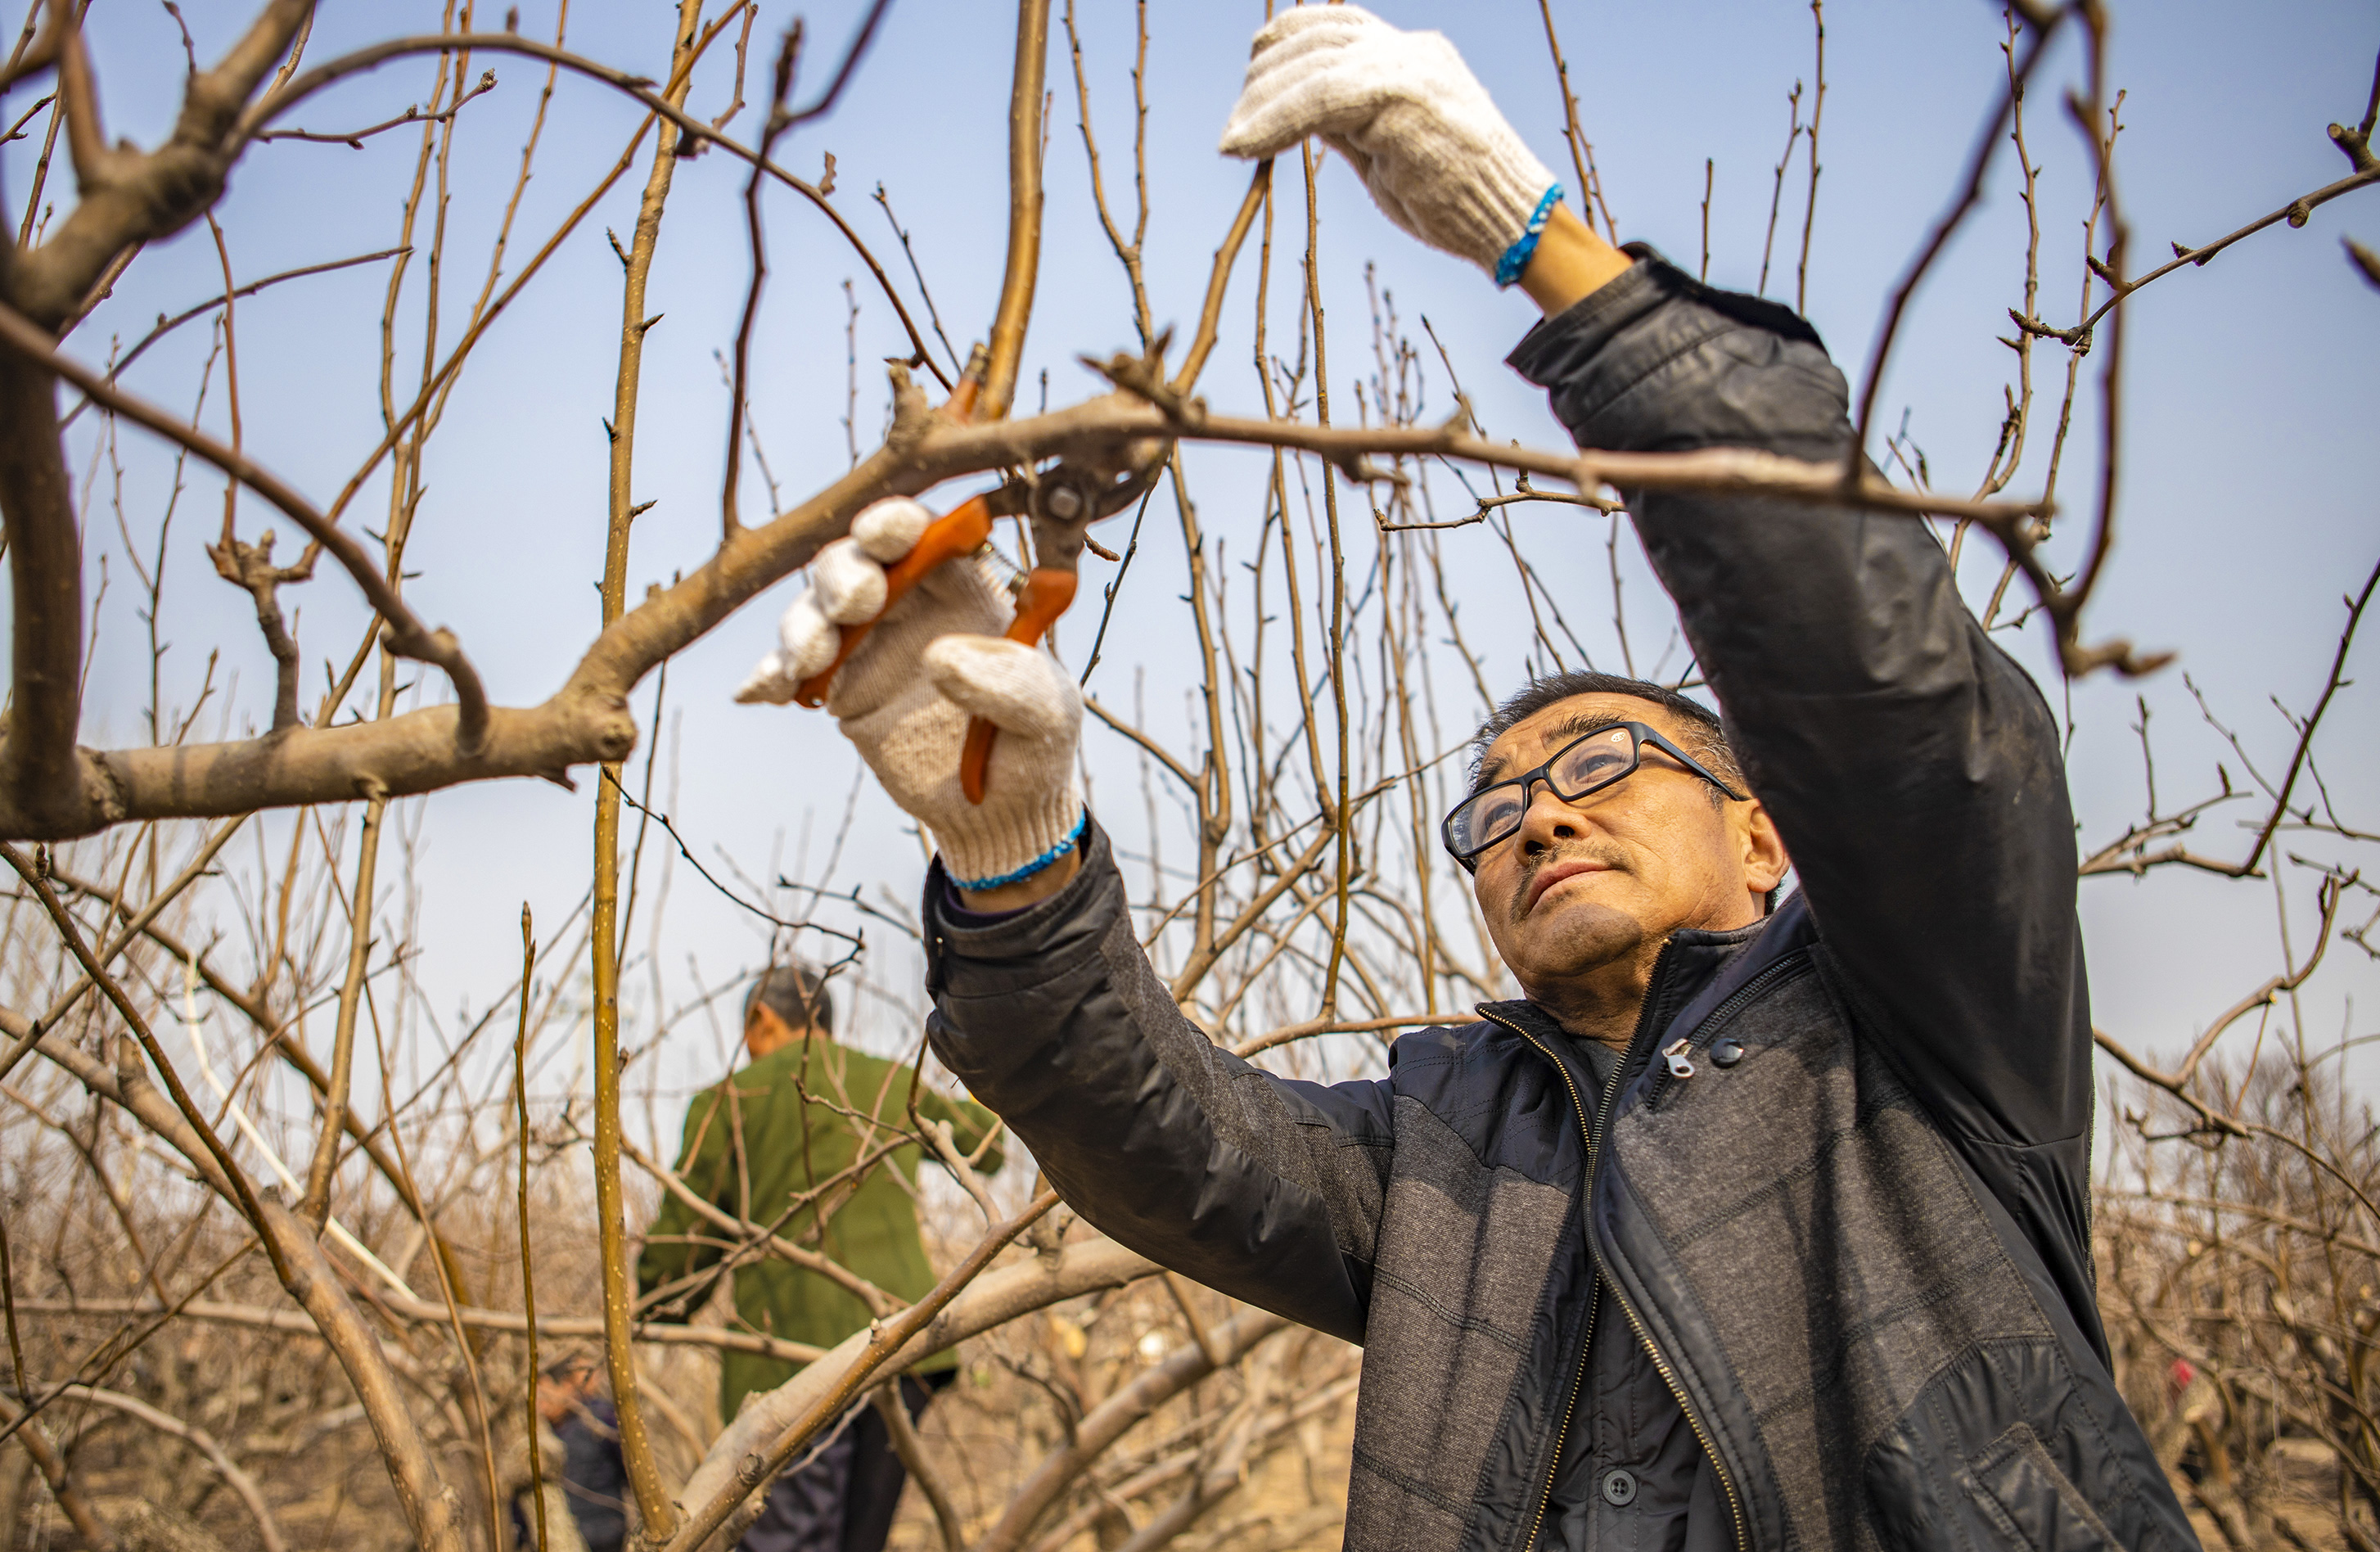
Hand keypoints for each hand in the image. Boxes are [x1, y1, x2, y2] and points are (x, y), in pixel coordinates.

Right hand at [737, 498, 1085, 891]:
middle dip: (843, 574)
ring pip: (814, 612)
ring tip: (809, 661)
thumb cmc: (1035, 740)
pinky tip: (760, 691)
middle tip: (857, 603)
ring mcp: (867, 644)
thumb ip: (1005, 682)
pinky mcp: (839, 688)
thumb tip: (938, 657)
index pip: (922, 534)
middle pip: (854, 562)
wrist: (1002, 806)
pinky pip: (793, 673)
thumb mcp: (1043, 712)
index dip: (895, 523)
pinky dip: (770, 676)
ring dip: (803, 626)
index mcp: (962, 586)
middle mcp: (907, 603)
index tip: (884, 535)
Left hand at [1218, 5, 1559, 279]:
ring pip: (1314, 68)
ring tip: (1234, 140)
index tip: (1253, 62)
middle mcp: (1411, 50)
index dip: (1288, 35)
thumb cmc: (1453, 198)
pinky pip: (1320, 99)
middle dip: (1266, 76)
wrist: (1511, 220)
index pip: (1338, 23)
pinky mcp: (1402, 98)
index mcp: (1414, 55)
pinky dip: (1275, 122)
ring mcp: (1409, 69)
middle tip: (1235, 122)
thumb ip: (1347, 121)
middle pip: (1319, 39)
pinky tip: (1245, 147)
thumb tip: (1298, 112)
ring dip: (1262, 104)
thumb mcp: (1387, 150)